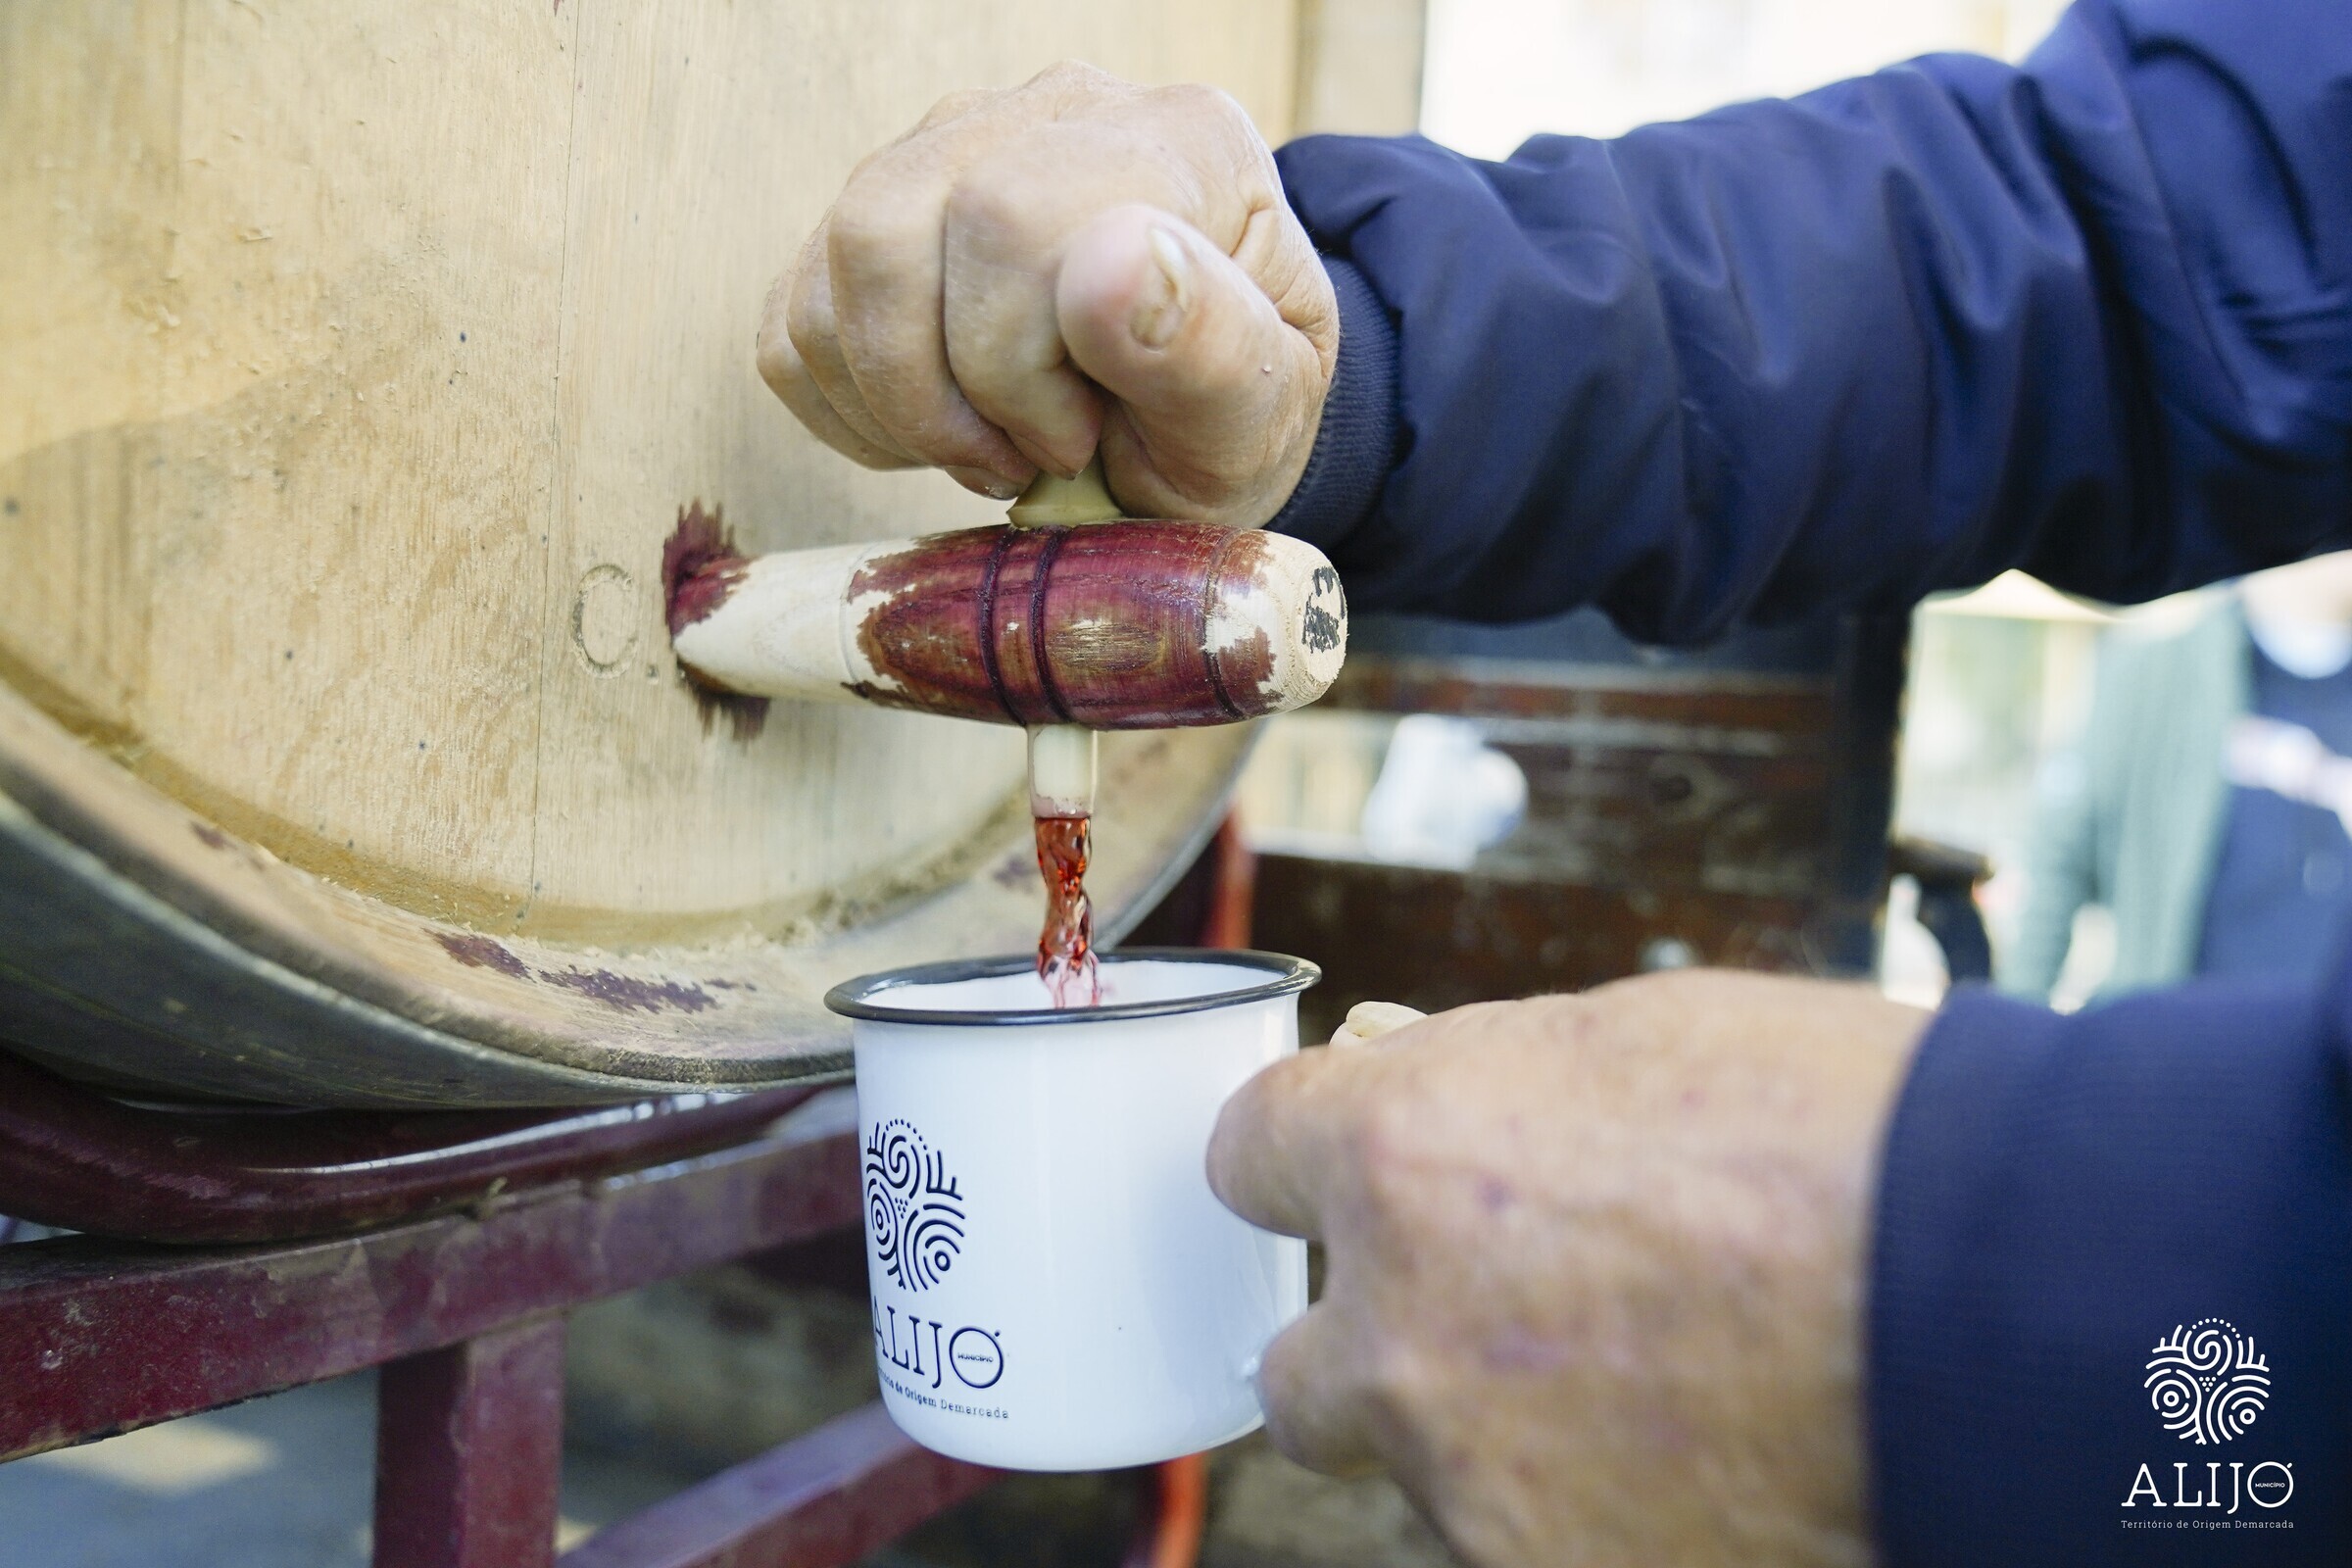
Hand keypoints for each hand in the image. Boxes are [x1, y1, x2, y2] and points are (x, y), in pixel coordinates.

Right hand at [757, 62, 1336, 527]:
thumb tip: (1115, 263)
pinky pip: (795, 316)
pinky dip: (847, 408)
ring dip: (890, 405)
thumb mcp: (1261, 418)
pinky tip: (936, 435)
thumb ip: (1208, 347)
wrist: (1205, 419)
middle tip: (1025, 461)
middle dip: (937, 394)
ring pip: (834, 262)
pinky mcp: (885, 219)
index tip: (1079, 442)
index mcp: (1176, 141)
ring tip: (987, 452)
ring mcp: (956, 150)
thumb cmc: (1233, 418)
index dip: (1014, 368)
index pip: (1010, 217)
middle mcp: (1057, 113)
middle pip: (890, 227)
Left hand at [1208, 971, 1929, 1567]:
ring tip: (1662, 1396)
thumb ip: (1484, 1074)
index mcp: (1401, 1154)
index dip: (1302, 1162)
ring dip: (1499, 1441)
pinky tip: (1703, 1467)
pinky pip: (1524, 1548)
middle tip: (1495, 1328)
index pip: (1248, 1155)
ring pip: (1428, 1476)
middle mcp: (1399, 1331)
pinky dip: (1587, 1519)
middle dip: (1376, 1350)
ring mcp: (1471, 1485)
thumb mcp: (1641, 1042)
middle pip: (1296, 1371)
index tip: (1337, 1178)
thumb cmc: (1847, 1133)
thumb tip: (1391, 1054)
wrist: (2011, 1303)